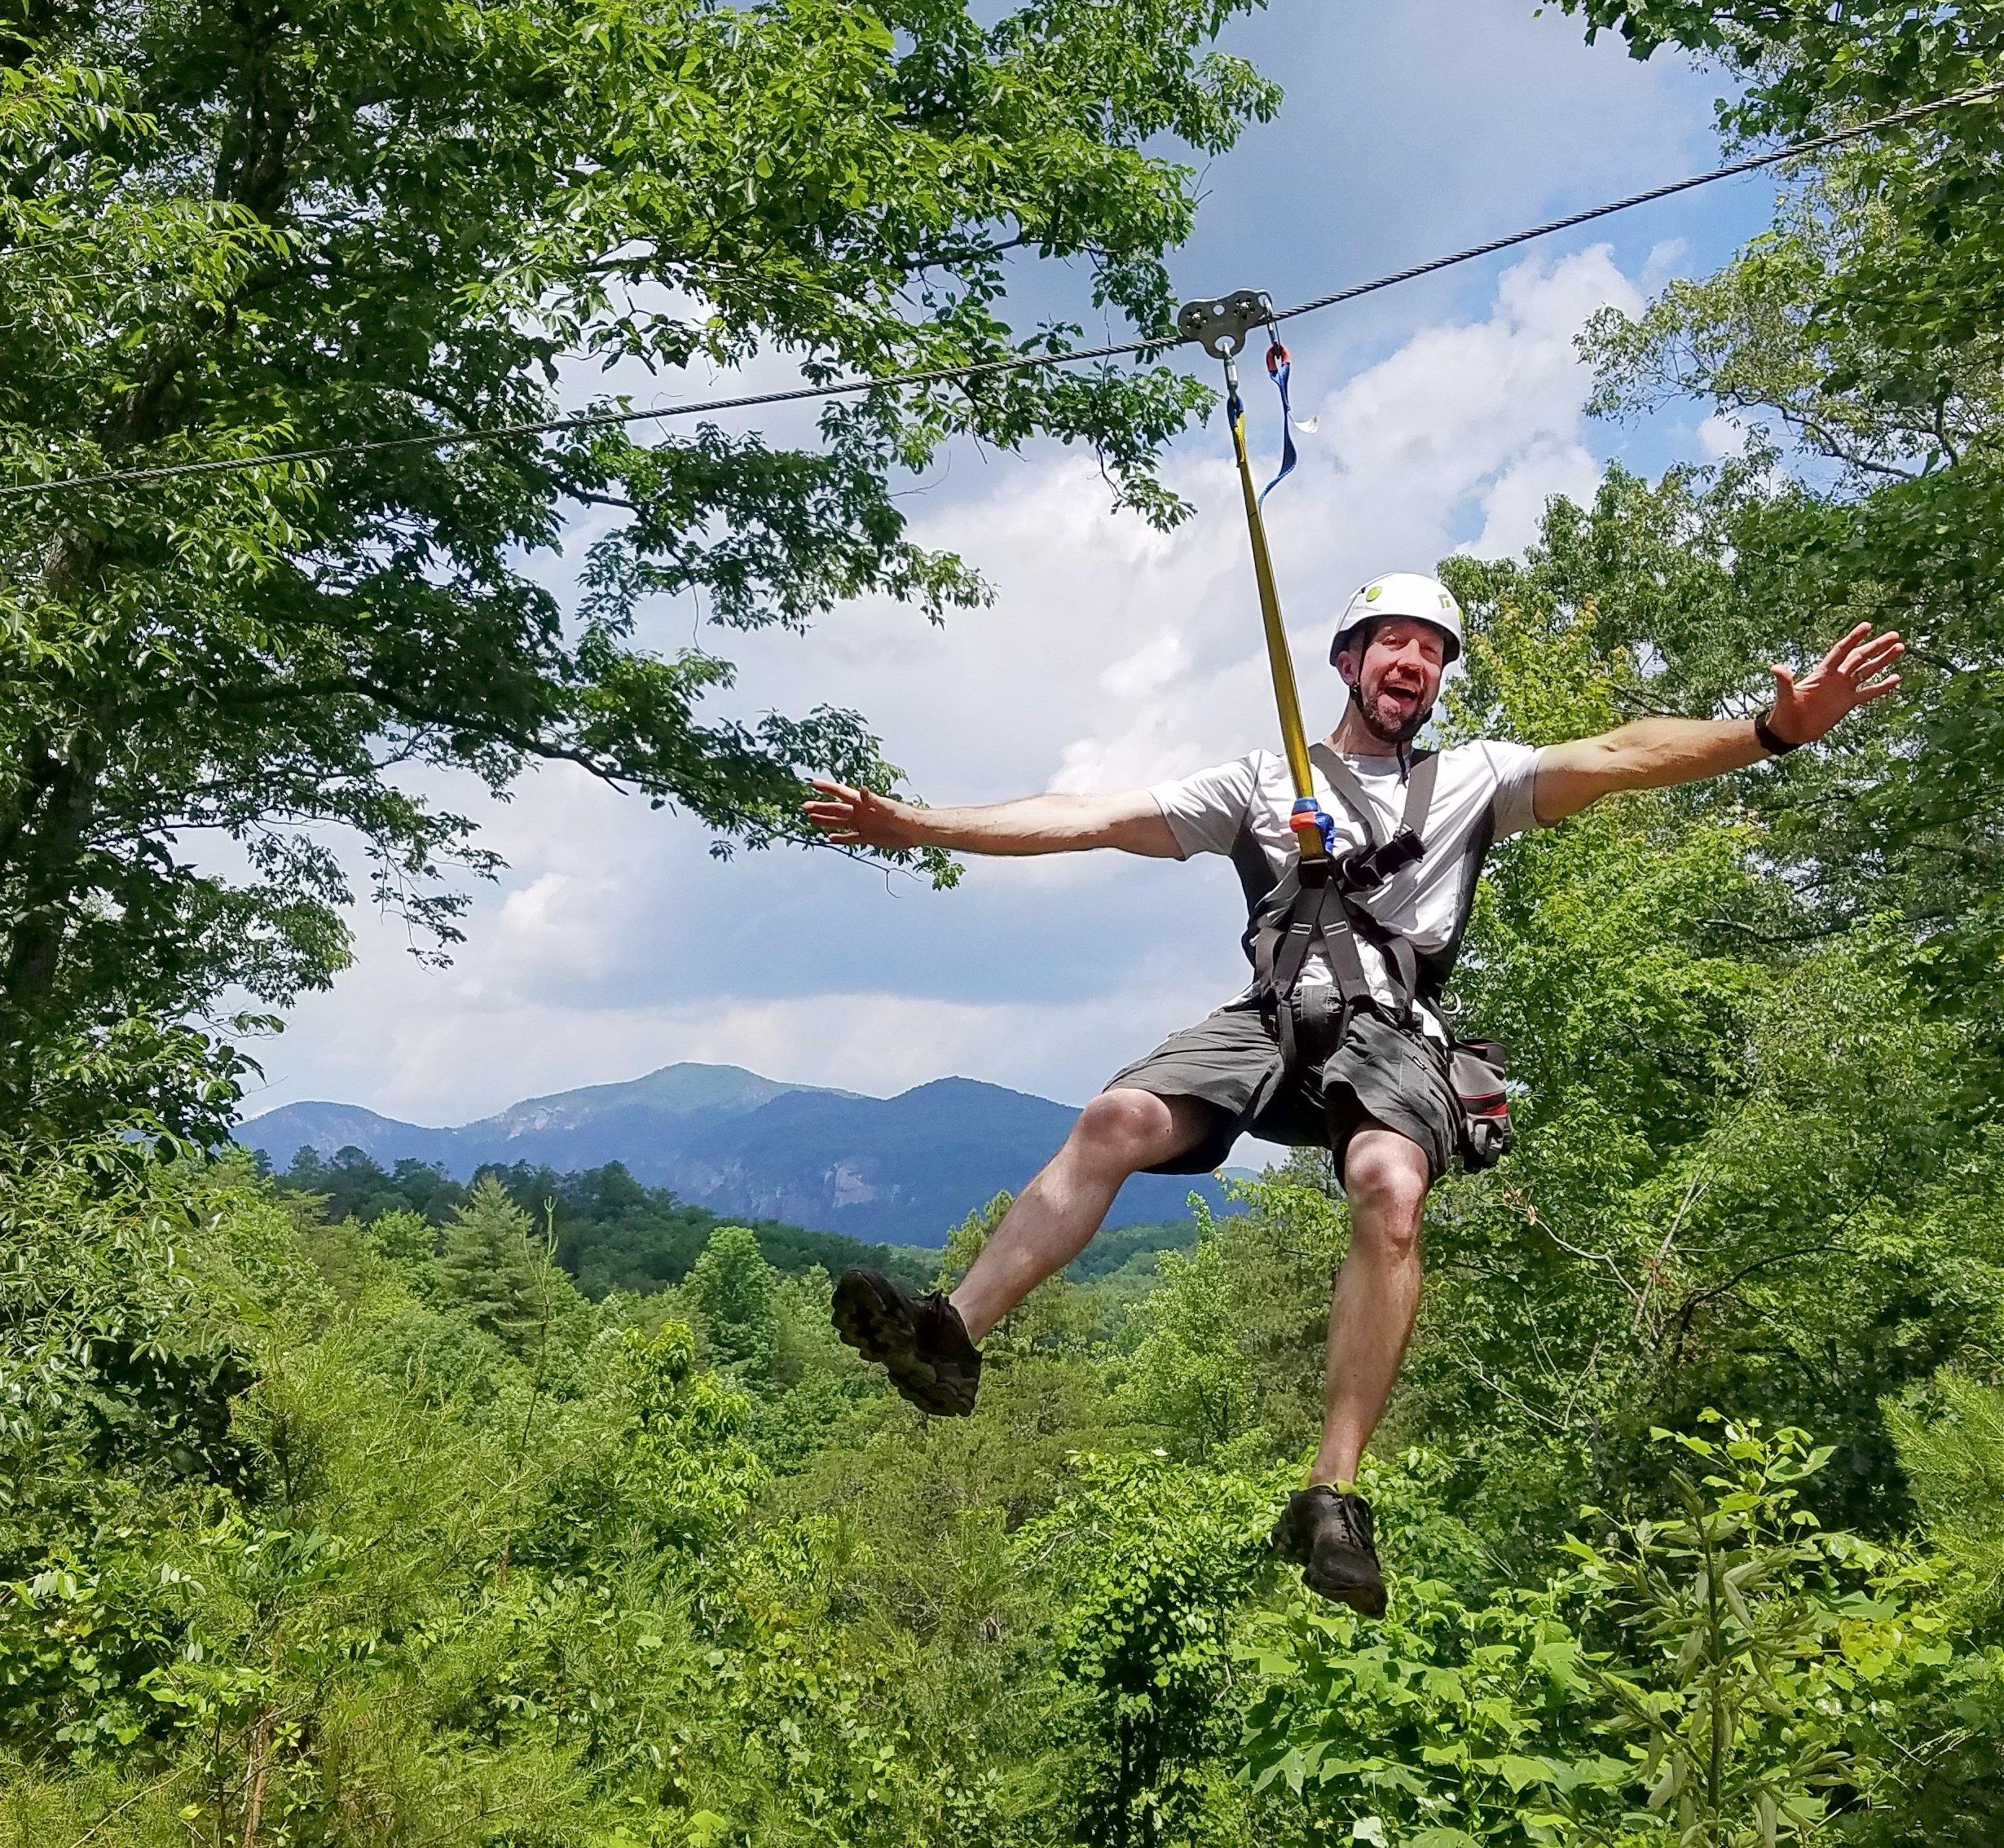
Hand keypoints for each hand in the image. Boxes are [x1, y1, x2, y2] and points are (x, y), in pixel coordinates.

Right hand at [802, 777, 921, 849]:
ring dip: (826, 821)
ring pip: (840, 823)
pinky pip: (850, 838)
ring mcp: (863, 825)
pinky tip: (830, 838)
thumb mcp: (887, 807)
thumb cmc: (903, 815)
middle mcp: (860, 813)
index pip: (842, 793)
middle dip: (821, 807)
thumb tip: (862, 790)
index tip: (814, 783)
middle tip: (805, 806)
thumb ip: (873, 800)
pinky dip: (840, 839)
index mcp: (863, 803)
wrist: (914, 831)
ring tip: (811, 818)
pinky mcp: (868, 838)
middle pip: (836, 809)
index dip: (828, 788)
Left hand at [1766, 621, 1904, 745]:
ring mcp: (1844, 689)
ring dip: (1883, 660)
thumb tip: (1775, 667)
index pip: (1841, 650)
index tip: (1867, 625)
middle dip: (1876, 646)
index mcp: (1822, 672)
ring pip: (1867, 671)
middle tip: (1894, 635)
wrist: (1791, 731)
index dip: (1853, 638)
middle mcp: (1836, 677)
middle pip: (1859, 657)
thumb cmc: (1785, 712)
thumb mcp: (1784, 696)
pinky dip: (1882, 686)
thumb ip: (1784, 681)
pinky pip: (1869, 692)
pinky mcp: (1848, 703)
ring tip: (1899, 648)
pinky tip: (1895, 677)